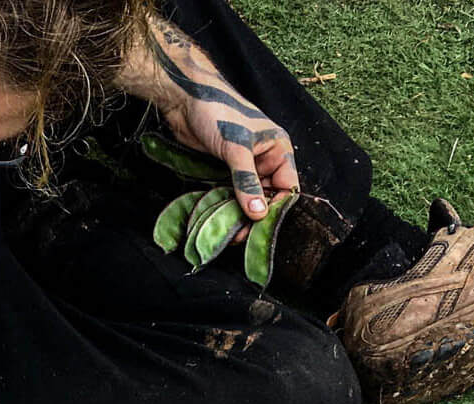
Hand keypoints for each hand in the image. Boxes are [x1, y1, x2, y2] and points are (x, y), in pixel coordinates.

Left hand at [122, 15, 299, 220]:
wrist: (185, 98)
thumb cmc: (218, 112)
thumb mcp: (236, 148)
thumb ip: (246, 181)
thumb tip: (258, 213)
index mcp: (277, 149)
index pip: (288, 186)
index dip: (277, 207)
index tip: (262, 227)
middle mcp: (264, 160)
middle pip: (267, 197)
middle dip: (255, 216)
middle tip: (240, 236)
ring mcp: (244, 166)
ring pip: (247, 199)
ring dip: (239, 215)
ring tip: (228, 232)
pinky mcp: (224, 171)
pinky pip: (229, 195)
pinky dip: (225, 207)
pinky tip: (218, 220)